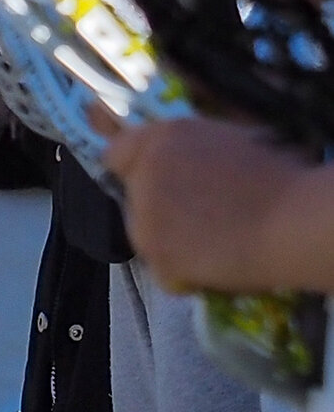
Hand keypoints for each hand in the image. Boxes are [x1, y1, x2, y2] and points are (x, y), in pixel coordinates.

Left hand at [106, 115, 330, 292]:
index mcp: (164, 137)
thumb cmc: (282, 179)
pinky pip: (164, 271)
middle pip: (131, 198)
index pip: (117, 154)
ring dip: (171, 241)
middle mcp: (144, 172)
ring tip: (217, 241)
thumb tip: (179, 163)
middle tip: (201, 218)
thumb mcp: (231, 142)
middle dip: (157, 209)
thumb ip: (189, 150)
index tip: (153, 185)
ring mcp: (145, 214)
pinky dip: (185, 274)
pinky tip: (217, 265)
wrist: (295, 221)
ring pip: (144, 235)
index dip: (135, 171)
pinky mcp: (156, 253)